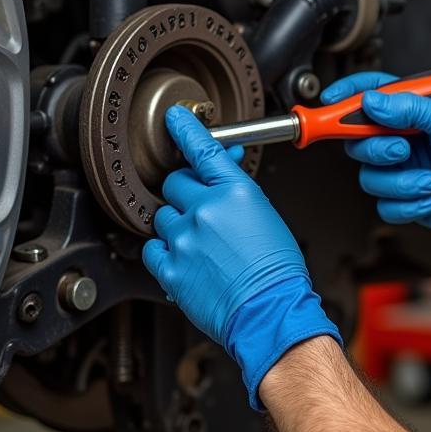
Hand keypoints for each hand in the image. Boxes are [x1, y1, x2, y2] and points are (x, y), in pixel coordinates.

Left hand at [142, 105, 341, 408]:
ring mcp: (185, 240)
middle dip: (187, 193)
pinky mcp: (171, 269)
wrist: (270, 312)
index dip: (186, 130)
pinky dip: (165, 250)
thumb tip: (223, 168)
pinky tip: (186, 258)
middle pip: (176, 183)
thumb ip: (238, 190)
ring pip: (163, 216)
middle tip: (203, 211)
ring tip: (202, 244)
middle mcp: (205, 211)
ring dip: (178, 224)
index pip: (203, 150)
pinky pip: (153, 248)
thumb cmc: (277, 270)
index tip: (175, 119)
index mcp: (234, 193)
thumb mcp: (267, 215)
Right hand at [321, 72, 430, 261]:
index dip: (345, 95)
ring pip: (368, 177)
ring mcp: (401, 170)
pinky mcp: (404, 199)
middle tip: (403, 152)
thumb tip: (373, 102)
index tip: (330, 102)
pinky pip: (383, 205)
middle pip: (356, 140)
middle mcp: (401, 138)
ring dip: (401, 183)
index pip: (370, 94)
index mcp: (413, 111)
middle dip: (377, 150)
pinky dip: (408, 205)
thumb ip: (412, 107)